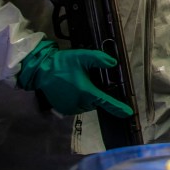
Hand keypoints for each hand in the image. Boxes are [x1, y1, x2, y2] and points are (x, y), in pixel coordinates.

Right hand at [17, 40, 133, 117]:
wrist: (42, 71)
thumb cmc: (63, 63)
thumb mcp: (82, 56)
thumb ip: (99, 59)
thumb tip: (113, 63)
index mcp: (86, 91)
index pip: (106, 102)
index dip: (118, 108)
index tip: (128, 113)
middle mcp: (79, 103)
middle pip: (96, 102)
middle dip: (97, 94)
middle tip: (89, 80)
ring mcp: (70, 108)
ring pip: (87, 105)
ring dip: (88, 98)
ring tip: (79, 84)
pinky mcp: (63, 109)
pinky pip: (77, 107)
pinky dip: (79, 100)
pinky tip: (73, 89)